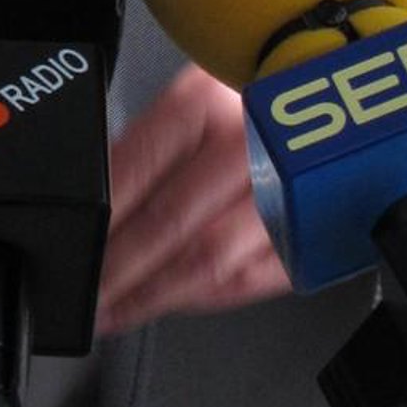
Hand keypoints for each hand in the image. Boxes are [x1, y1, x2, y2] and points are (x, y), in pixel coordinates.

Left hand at [95, 64, 291, 334]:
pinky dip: (204, 298)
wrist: (330, 114)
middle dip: (120, 269)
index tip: (76, 253)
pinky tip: (173, 302)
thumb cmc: (246, 106)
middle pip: (172, 220)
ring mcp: (290, 190)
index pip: (136, 168)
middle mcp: (251, 138)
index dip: (100, 223)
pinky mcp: (314, 233)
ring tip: (120, 309)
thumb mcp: (188, 102)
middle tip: (91, 295)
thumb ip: (144, 150)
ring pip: (210, 260)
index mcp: (208, 97)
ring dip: (157, 294)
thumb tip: (93, 212)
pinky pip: (250, 279)